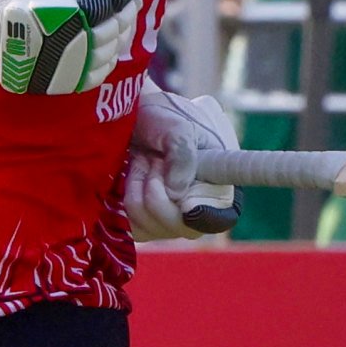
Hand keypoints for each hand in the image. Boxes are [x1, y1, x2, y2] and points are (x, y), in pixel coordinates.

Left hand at [123, 81, 240, 240]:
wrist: (132, 118)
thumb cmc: (163, 119)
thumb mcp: (178, 127)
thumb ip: (183, 156)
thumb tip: (176, 194)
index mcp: (219, 188)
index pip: (218, 218)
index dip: (199, 211)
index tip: (182, 196)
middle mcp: (198, 210)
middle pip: (180, 226)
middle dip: (157, 188)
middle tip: (155, 159)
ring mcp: (170, 221)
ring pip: (151, 226)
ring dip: (139, 187)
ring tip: (144, 162)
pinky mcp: (144, 224)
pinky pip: (132, 228)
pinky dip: (126, 197)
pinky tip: (133, 176)